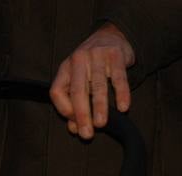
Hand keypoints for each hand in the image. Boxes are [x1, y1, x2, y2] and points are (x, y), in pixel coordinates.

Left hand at [50, 23, 134, 139]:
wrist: (111, 36)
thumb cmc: (91, 66)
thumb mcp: (79, 81)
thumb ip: (74, 104)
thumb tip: (74, 128)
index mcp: (65, 68)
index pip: (57, 92)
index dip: (64, 110)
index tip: (74, 125)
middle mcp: (78, 60)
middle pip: (77, 91)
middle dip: (82, 115)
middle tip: (87, 134)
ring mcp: (97, 56)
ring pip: (98, 86)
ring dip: (100, 107)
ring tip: (101, 124)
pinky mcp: (116, 54)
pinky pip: (119, 78)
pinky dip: (121, 94)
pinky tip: (123, 107)